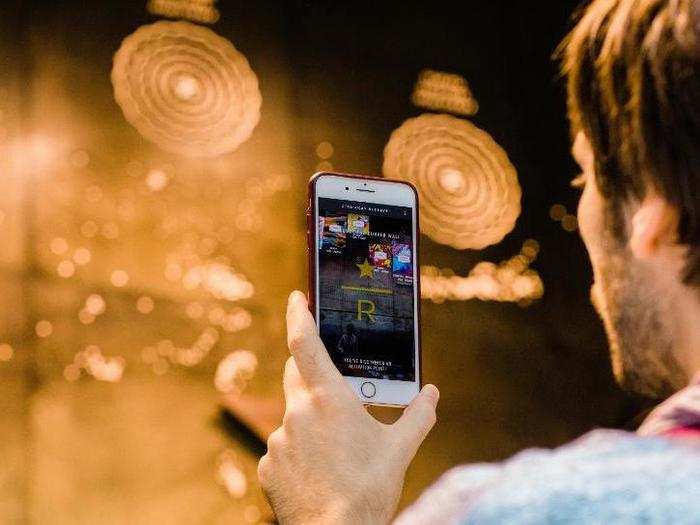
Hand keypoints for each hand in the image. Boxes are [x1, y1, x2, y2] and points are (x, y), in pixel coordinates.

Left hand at [258, 291, 438, 524]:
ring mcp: (278, 440)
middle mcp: (297, 412)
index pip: (304, 343)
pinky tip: (318, 471)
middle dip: (311, 373)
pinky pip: (283, 447)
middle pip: (297, 376)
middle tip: (332, 386)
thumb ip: (418, 416)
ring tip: (336, 450)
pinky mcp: (268, 465)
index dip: (298, 315)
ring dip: (310, 422)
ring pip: (293, 416)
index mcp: (328, 399)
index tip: (296, 297)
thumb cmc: (368, 488)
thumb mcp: (400, 449)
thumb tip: (432, 394)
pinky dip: (299, 451)